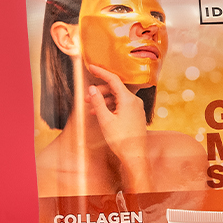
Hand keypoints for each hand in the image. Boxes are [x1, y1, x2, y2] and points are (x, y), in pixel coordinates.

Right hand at [84, 63, 152, 189]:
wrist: (135, 155)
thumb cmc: (121, 139)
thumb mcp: (105, 120)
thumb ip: (97, 102)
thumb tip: (91, 88)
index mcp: (128, 100)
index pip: (113, 79)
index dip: (101, 72)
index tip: (91, 67)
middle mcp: (135, 101)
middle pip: (115, 89)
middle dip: (99, 91)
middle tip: (86, 98)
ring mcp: (137, 108)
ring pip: (117, 97)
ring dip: (103, 100)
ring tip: (91, 108)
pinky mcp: (136, 114)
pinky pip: (122, 105)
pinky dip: (111, 106)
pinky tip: (100, 113)